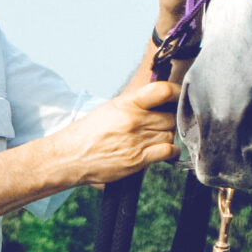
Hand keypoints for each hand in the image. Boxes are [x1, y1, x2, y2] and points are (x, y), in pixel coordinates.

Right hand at [52, 81, 180, 185]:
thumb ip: (136, 103)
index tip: (180, 94)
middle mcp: (133, 120)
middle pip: (170, 116)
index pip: (161, 91)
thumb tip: (161, 97)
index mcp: (127, 103)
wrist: (71, 156)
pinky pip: (167, 151)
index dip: (176, 91)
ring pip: (170, 134)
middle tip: (163, 122)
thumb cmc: (91, 131)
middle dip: (170, 119)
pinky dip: (171, 151)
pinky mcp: (137, 160)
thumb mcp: (112, 108)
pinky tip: (166, 149)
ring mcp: (136, 141)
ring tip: (157, 136)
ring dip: (168, 135)